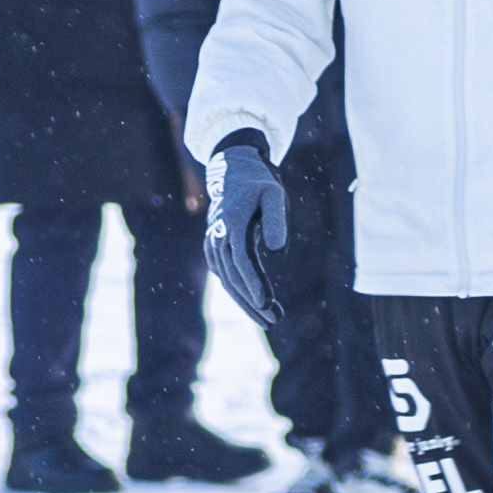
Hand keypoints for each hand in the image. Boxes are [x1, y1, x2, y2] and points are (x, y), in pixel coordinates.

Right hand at [203, 133, 287, 331]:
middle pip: (234, 276)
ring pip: (227, 280)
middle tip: (274, 320)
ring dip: (246, 302)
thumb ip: (276, 221)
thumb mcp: (274, 194)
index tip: (266, 303)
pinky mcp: (214, 248)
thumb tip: (279, 252)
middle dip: (252, 301)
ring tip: (270, 319)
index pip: (242, 260)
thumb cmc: (259, 183)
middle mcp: (219, 236)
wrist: (232, 172)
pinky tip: (255, 304)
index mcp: (234, 222)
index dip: (254, 283)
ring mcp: (214, 243)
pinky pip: (225, 275)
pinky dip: (238, 291)